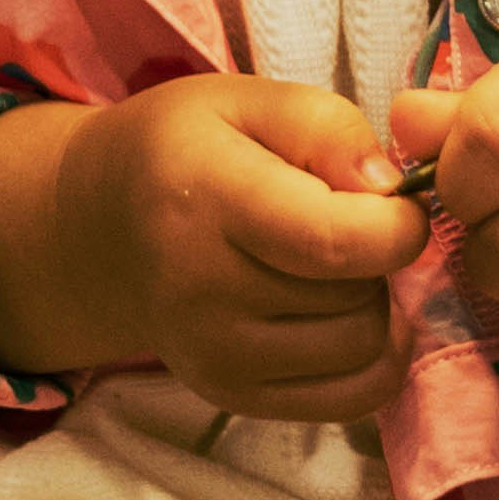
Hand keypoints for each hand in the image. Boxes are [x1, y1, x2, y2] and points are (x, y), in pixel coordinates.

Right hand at [0, 70, 414, 412]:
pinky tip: (345, 314)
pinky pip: (352, 398)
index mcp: (206, 202)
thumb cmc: (183, 149)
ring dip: (371, 305)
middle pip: (357, 299)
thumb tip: (390, 190)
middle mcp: (202, 293)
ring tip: (332, 267)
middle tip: (344, 224)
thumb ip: (324, 126)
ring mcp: (213, 357)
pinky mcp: (231, 397)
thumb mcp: (244, 100)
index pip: (336, 243)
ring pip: (362, 350)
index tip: (395, 201)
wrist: (100, 227)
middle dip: (377, 258)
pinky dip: (372, 358)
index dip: (398, 224)